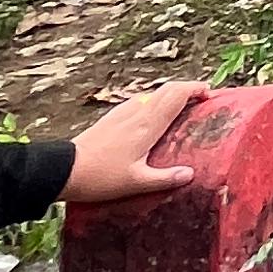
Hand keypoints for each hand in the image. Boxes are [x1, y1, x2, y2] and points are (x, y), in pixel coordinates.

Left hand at [61, 83, 205, 205]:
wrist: (64, 169)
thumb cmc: (101, 177)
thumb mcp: (137, 182)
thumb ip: (165, 178)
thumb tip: (191, 174)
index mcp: (147, 124)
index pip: (176, 94)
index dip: (195, 89)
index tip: (209, 95)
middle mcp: (137, 113)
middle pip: (166, 89)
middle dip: (186, 89)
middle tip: (200, 100)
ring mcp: (122, 113)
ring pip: (152, 94)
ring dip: (169, 95)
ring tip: (179, 111)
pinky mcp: (111, 118)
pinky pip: (139, 102)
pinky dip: (153, 102)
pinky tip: (150, 119)